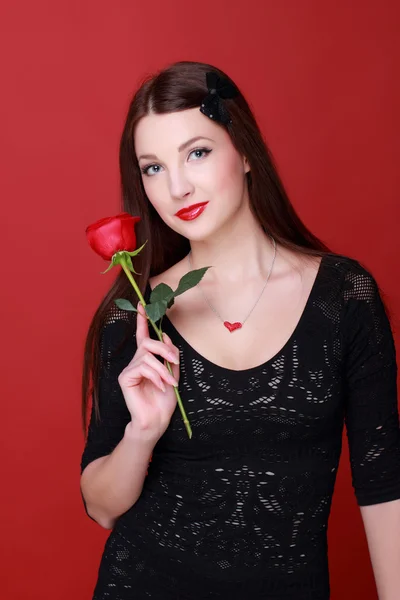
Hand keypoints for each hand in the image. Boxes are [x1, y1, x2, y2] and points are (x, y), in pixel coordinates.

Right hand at [118, 301, 179, 440]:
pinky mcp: (125, 378)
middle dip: (163, 349)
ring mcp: (129, 370)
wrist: (157, 420)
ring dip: (162, 370)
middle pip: (147, 343)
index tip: (141, 305)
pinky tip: (159, 387)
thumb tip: (166, 336)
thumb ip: (170, 356)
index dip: (142, 321)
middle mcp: (135, 362)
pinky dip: (155, 377)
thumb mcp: (173, 374)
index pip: (143, 336)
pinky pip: (143, 368)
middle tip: (173, 362)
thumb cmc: (164, 400)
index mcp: (146, 360)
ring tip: (169, 383)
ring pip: (147, 357)